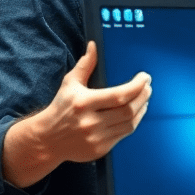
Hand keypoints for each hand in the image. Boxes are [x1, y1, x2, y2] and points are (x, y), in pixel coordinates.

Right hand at [2, 41, 151, 187]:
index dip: (137, 86)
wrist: (47, 140)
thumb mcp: (70, 84)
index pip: (119, 95)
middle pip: (128, 110)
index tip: (145, 77)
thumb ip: (85, 65)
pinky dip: (134, 121)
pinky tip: (136, 112)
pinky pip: (125, 134)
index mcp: (84, 104)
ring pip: (130, 123)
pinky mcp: (100, 149)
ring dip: (142, 108)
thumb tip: (93, 46)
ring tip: (144, 97)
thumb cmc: (60, 108)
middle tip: (148, 86)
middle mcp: (91, 122)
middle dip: (143, 96)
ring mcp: (96, 138)